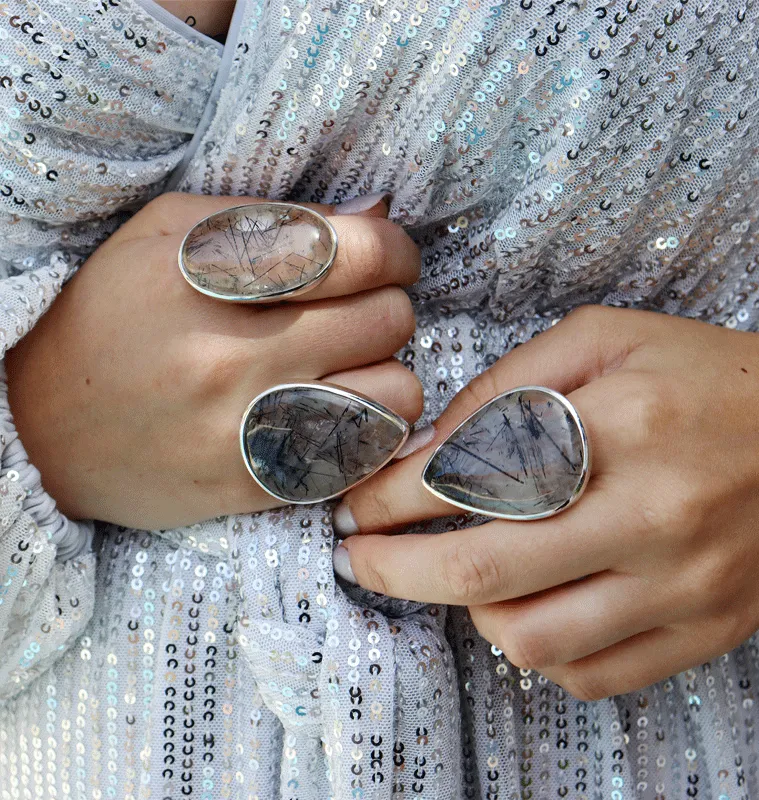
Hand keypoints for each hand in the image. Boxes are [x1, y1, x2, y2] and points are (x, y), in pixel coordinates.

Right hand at [6, 192, 421, 528]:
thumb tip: (375, 214)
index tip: (387, 258)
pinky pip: (367, 453)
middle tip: (359, 309)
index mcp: (210, 277)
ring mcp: (249, 430)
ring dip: (387, 369)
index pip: (359, 253)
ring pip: (396, 391)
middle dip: (388, 304)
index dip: (395, 250)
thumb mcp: (166, 233)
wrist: (42, 431)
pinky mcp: (260, 485)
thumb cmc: (110, 316)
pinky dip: (371, 425)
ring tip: (352, 364)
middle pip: (389, 319)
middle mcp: (235, 356)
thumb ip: (275, 216)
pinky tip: (341, 408)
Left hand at [333, 306, 758, 699]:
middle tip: (356, 555)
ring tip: (459, 574)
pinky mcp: (706, 630)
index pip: (468, 476)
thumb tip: (423, 450)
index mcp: (619, 424)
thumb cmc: (699, 373)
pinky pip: (593, 676)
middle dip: (394, 569)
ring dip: (468, 611)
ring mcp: (683, 586)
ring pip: (532, 640)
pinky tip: (528, 606)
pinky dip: (538, 650)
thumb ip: (505, 387)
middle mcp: (651, 514)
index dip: (390, 499)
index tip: (355, 504)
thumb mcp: (599, 340)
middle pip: (482, 572)